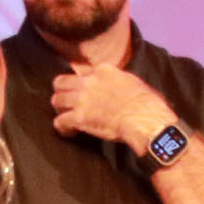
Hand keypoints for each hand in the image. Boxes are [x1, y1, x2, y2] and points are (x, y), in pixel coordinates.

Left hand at [50, 64, 172, 153]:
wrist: (145, 118)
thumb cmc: (146, 104)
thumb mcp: (132, 82)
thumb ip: (118, 80)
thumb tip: (118, 86)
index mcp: (103, 70)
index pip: (82, 72)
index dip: (80, 83)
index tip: (83, 92)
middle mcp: (89, 81)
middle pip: (61, 82)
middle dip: (61, 92)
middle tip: (65, 102)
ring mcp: (82, 99)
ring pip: (56, 100)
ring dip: (60, 109)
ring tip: (66, 117)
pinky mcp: (79, 117)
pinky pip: (59, 122)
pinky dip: (62, 128)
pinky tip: (69, 132)